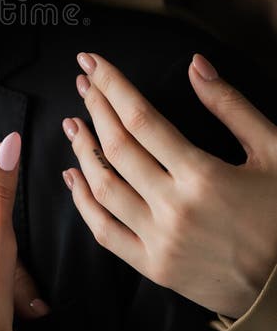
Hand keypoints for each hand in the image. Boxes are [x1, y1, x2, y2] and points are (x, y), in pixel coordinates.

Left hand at [62, 52, 276, 317]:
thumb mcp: (273, 151)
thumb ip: (231, 106)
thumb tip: (195, 65)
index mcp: (203, 175)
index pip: (141, 119)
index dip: (112, 85)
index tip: (92, 61)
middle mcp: (174, 208)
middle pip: (116, 148)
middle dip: (94, 107)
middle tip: (82, 82)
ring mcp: (160, 241)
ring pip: (103, 188)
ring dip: (82, 151)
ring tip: (73, 123)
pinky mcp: (154, 268)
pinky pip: (104, 232)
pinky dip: (82, 202)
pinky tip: (73, 176)